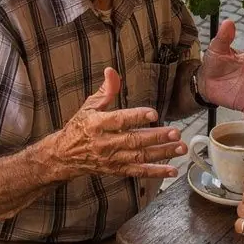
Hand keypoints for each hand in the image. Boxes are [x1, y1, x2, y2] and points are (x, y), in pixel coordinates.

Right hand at [55, 68, 185, 180]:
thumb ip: (105, 90)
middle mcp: (105, 143)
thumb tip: (112, 72)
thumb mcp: (89, 106)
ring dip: (162, 153)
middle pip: (134, 140)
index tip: (153, 113)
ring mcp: (112, 159)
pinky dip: (156, 172)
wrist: (64, 156)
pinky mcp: (116, 170)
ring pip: (140, 157)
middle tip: (175, 132)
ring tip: (180, 147)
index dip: (136, 117)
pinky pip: (138, 172)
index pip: (119, 120)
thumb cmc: (79, 128)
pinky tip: (172, 169)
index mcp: (97, 124)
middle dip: (156, 137)